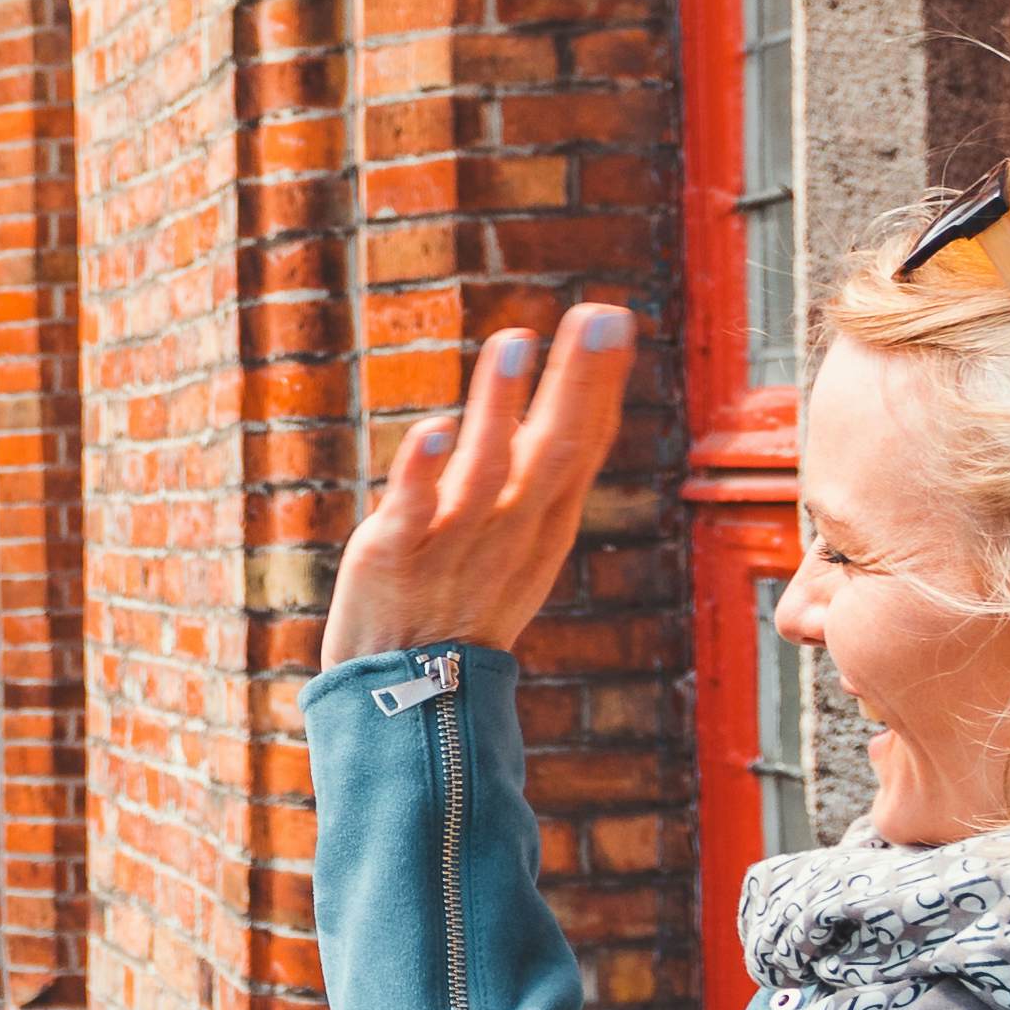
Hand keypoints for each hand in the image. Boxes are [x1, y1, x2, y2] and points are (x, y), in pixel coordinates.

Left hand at [321, 305, 638, 670]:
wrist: (410, 695)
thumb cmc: (466, 603)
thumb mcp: (521, 539)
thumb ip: (538, 474)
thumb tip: (566, 399)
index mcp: (543, 522)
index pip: (580, 444)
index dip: (598, 383)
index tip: (614, 319)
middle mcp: (509, 528)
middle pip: (552, 447)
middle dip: (577, 380)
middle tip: (601, 315)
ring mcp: (454, 542)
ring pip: (484, 467)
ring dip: (500, 404)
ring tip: (515, 341)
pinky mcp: (395, 555)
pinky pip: (413, 509)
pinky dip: (423, 472)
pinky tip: (435, 431)